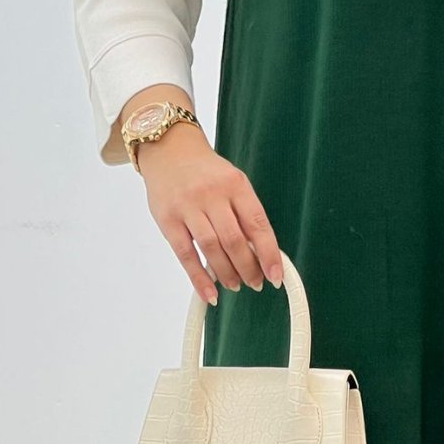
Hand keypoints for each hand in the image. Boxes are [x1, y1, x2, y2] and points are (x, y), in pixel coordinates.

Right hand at [138, 128, 282, 304]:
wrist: (169, 150)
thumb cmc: (206, 173)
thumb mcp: (232, 183)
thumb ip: (245, 214)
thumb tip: (261, 254)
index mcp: (236, 184)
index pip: (257, 224)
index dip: (269, 254)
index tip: (276, 275)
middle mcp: (212, 194)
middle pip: (235, 240)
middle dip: (249, 268)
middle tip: (255, 282)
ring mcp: (188, 206)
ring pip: (212, 248)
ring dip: (227, 274)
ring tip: (236, 285)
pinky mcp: (167, 220)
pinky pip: (185, 254)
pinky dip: (199, 278)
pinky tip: (210, 293)